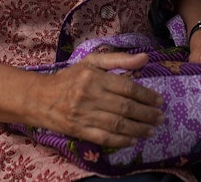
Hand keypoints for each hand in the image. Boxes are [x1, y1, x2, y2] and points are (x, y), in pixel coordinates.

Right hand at [32, 52, 164, 147]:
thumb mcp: (92, 62)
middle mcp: (90, 96)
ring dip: (138, 129)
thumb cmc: (70, 77)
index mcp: (94, 77)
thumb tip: (145, 58)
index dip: (147, 95)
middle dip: (147, 114)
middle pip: (125, 107)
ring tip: (151, 130)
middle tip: (160, 118)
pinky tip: (133, 140)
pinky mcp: (79, 131)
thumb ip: (119, 59)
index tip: (159, 100)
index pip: (127, 87)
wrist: (40, 98)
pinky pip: (104, 138)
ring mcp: (84, 115)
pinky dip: (121, 141)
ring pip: (117, 124)